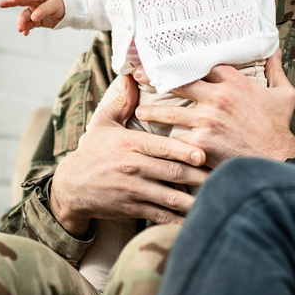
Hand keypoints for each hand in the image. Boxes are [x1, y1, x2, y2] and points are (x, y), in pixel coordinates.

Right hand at [0, 0, 65, 34]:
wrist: (68, 12)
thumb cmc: (61, 3)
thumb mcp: (54, 5)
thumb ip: (43, 10)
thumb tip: (33, 17)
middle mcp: (34, 2)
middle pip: (20, 2)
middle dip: (10, 3)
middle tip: (0, 4)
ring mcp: (34, 12)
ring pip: (24, 17)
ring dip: (21, 23)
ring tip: (20, 30)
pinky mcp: (35, 21)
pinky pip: (28, 25)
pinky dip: (26, 29)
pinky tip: (25, 33)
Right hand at [49, 74, 208, 235]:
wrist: (71, 187)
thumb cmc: (92, 152)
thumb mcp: (103, 123)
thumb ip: (122, 101)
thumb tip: (133, 74)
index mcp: (130, 144)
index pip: (162, 147)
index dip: (184, 151)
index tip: (203, 154)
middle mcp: (133, 167)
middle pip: (172, 172)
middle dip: (199, 175)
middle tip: (223, 176)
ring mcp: (133, 190)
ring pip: (170, 196)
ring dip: (194, 200)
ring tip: (217, 199)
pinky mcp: (132, 209)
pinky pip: (160, 216)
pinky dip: (179, 220)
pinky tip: (197, 220)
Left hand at [137, 50, 294, 167]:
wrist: (277, 160)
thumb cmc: (279, 128)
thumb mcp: (284, 94)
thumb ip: (275, 69)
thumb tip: (274, 48)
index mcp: (234, 82)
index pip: (203, 65)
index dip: (185, 63)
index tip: (171, 61)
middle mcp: (217, 96)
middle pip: (179, 81)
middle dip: (156, 77)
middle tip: (138, 75)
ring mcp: (207, 119)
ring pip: (171, 110)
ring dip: (153, 111)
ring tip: (140, 111)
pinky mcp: (200, 141)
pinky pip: (176, 138)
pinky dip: (165, 140)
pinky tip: (153, 142)